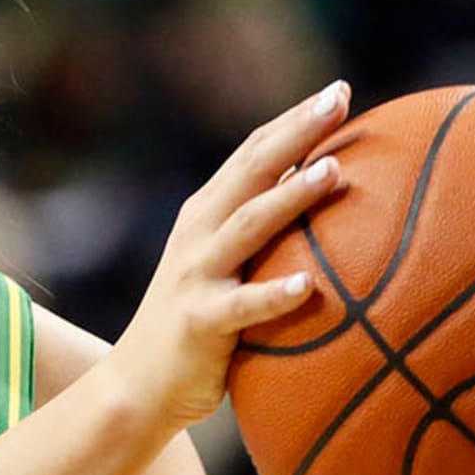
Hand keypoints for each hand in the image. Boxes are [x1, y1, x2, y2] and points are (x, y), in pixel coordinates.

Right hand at [112, 80, 349, 429]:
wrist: (137, 384)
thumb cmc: (197, 321)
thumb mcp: (222, 264)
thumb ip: (260, 231)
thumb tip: (324, 196)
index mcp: (207, 213)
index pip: (253, 153)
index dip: (293, 120)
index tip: (337, 90)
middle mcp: (199, 232)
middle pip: (251, 170)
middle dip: (295, 132)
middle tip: (337, 100)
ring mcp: (197, 274)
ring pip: (249, 226)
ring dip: (290, 197)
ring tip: (333, 171)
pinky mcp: (201, 321)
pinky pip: (243, 307)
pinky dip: (274, 293)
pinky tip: (309, 285)